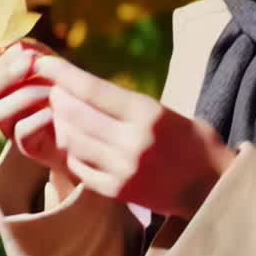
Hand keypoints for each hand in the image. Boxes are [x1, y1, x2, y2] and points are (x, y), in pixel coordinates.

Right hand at [0, 39, 67, 171]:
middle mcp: (1, 112)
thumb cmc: (66, 90)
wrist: (90, 126)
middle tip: (30, 63)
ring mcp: (12, 131)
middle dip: (2, 76)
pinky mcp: (30, 147)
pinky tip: (53, 112)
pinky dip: (37, 118)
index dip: (0, 66)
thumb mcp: (50, 64)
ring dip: (25, 93)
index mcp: (0, 92)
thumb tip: (14, 46)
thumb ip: (33, 51)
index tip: (27, 53)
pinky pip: (21, 131)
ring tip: (51, 89)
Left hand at [35, 55, 237, 219]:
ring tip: (62, 117)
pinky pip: (79, 168)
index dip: (62, 74)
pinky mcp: (118, 192)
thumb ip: (128, 104)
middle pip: (76, 114)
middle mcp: (134, 141)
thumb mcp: (166, 112)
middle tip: (54, 92)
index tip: (42, 63)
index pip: (93, 89)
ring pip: (72, 141)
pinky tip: (75, 144)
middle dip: (58, 99)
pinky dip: (71, 153)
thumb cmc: (192, 142)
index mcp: (149, 114)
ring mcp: (124, 169)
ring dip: (61, 126)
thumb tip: (85, 89)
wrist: (213, 188)